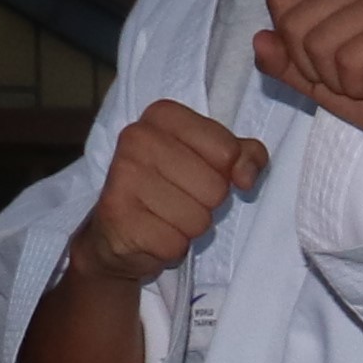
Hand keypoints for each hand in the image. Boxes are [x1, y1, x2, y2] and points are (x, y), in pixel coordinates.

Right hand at [67, 99, 269, 290]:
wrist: (117, 234)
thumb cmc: (171, 189)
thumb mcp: (213, 161)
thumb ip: (244, 155)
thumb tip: (246, 176)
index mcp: (162, 115)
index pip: (227, 149)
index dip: (229, 170)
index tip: (208, 173)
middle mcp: (137, 138)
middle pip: (216, 186)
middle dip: (208, 203)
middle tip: (182, 200)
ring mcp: (123, 176)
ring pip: (198, 218)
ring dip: (190, 226)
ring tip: (167, 217)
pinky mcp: (119, 217)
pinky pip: (175, 243)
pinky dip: (172, 247)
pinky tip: (153, 234)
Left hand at [253, 0, 362, 161]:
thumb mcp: (320, 83)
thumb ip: (286, 62)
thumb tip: (258, 40)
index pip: (281, 2)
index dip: (294, 49)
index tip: (335, 67)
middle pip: (294, 23)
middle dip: (316, 68)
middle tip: (355, 79)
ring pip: (318, 42)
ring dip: (339, 80)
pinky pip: (348, 58)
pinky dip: (358, 86)